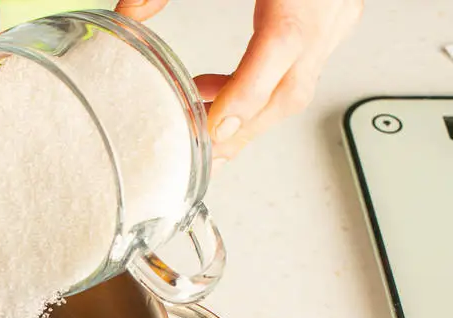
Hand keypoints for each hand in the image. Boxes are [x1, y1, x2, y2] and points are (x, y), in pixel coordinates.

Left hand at [117, 0, 361, 162]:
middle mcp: (328, 8)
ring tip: (201, 127)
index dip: (245, 95)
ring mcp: (339, 15)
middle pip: (289, 89)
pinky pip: (301, 66)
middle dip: (243, 130)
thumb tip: (126, 15)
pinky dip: (261, 87)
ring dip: (248, 115)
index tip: (213, 130)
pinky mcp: (338, 15)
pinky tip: (219, 88)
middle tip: (201, 156)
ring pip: (298, 86)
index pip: (279, 47)